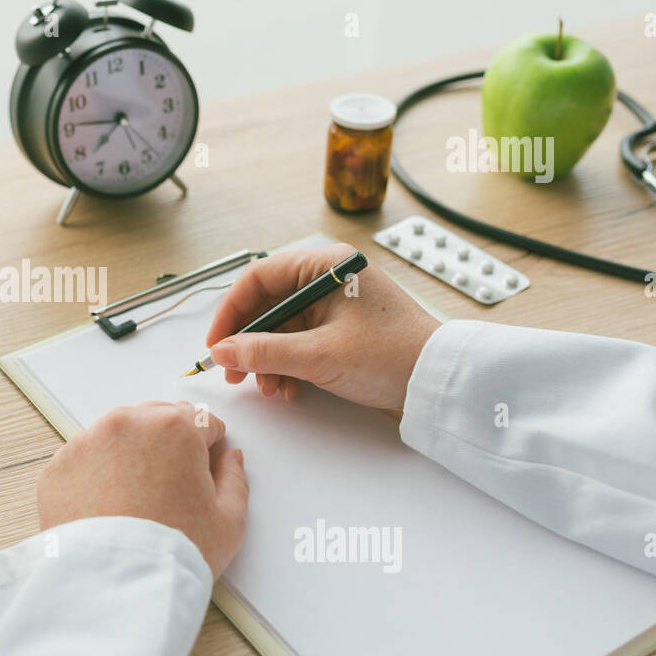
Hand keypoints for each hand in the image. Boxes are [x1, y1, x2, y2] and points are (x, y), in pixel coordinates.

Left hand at [37, 401, 248, 577]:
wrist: (113, 588)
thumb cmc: (172, 554)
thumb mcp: (228, 522)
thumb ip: (235, 479)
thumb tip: (229, 459)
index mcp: (175, 427)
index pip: (202, 420)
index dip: (209, 445)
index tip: (204, 467)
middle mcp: (127, 424)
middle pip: (157, 420)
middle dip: (169, 444)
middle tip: (171, 487)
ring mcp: (87, 443)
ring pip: (118, 436)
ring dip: (130, 455)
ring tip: (137, 499)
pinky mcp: (58, 468)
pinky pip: (84, 461)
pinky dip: (96, 475)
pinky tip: (108, 507)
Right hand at [205, 243, 440, 415]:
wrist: (439, 384)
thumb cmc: (393, 357)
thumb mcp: (318, 356)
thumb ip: (263, 352)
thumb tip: (221, 352)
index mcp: (326, 266)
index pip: (258, 278)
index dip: (230, 313)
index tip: (216, 345)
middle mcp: (329, 279)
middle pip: (267, 304)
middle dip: (248, 342)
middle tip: (233, 373)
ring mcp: (335, 305)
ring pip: (280, 327)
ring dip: (267, 359)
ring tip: (268, 388)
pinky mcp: (341, 330)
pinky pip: (299, 342)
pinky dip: (287, 365)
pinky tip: (288, 389)